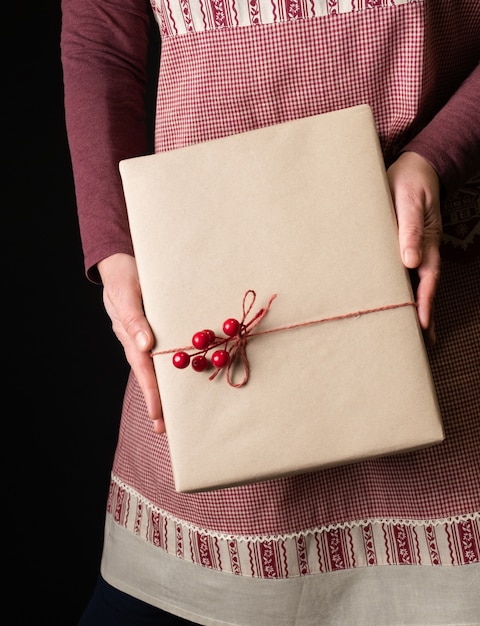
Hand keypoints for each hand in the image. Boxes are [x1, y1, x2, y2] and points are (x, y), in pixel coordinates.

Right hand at [97, 253, 164, 432]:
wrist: (123, 262)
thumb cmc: (123, 277)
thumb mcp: (126, 295)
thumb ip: (134, 320)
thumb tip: (145, 346)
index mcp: (131, 338)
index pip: (144, 371)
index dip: (152, 393)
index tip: (158, 415)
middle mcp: (141, 341)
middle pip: (152, 376)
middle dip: (159, 402)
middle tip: (166, 429)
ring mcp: (149, 336)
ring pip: (160, 367)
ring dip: (169, 388)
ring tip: (176, 414)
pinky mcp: (160, 328)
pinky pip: (169, 351)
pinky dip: (176, 366)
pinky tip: (187, 376)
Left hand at [387, 151, 441, 345]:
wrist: (415, 168)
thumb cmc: (409, 182)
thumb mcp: (409, 201)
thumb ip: (409, 229)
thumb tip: (410, 261)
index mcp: (428, 243)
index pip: (427, 279)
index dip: (424, 302)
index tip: (422, 324)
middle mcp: (425, 251)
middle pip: (426, 289)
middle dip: (425, 316)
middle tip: (424, 345)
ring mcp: (418, 251)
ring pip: (418, 286)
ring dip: (417, 310)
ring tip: (418, 337)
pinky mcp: (407, 248)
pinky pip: (408, 276)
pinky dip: (407, 293)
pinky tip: (401, 306)